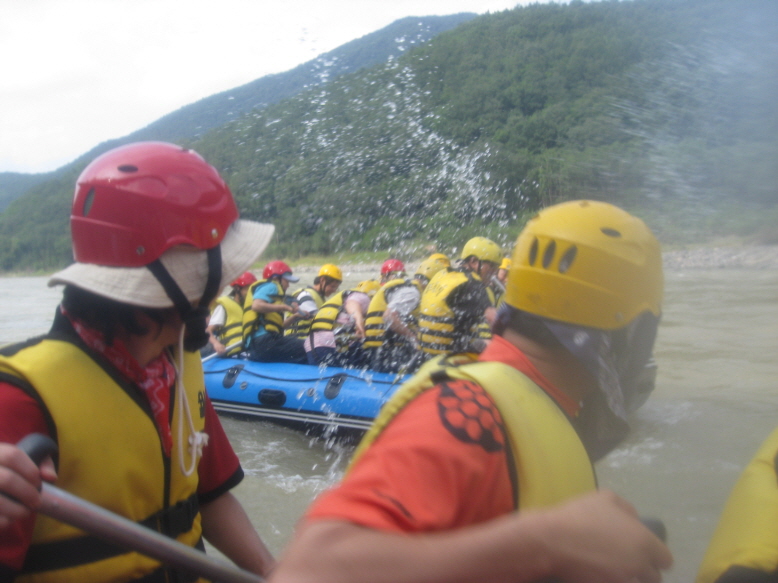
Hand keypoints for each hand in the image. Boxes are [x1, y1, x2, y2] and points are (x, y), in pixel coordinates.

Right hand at [0, 443, 56, 529]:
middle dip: (27, 493)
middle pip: (6, 480)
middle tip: (37, 502)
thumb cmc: (8, 471)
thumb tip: (50, 476)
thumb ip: (42, 462)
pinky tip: (8, 519)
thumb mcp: (23, 460)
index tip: (38, 482)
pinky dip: (3, 521)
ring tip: (24, 512)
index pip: (12, 456)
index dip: (30, 470)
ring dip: (16, 510)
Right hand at [533, 490, 672, 582]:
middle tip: (625, 562)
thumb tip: (635, 520)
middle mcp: (640, 565)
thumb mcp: (605, 498)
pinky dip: (612, 580)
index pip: (665, 559)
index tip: (642, 554)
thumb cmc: (580, 516)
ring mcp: (624, 580)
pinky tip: (601, 574)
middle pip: (653, 577)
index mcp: (644, 542)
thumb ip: (627, 508)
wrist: (552, 540)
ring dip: (629, 578)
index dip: (655, 556)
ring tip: (612, 570)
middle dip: (643, 571)